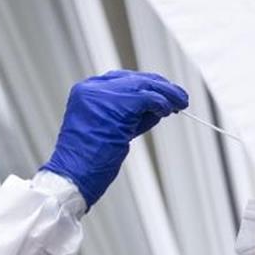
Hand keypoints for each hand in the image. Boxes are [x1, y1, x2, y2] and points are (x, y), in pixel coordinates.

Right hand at [41, 70, 187, 207]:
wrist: (73, 176)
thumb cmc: (88, 161)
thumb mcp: (107, 129)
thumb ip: (127, 114)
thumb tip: (155, 107)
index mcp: (86, 91)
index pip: (122, 79)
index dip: (145, 85)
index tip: (161, 93)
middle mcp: (93, 88)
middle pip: (135, 78)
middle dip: (160, 87)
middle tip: (178, 97)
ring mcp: (103, 95)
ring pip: (145, 84)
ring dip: (167, 94)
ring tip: (181, 103)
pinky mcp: (117, 105)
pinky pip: (148, 98)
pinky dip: (162, 103)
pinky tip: (168, 111)